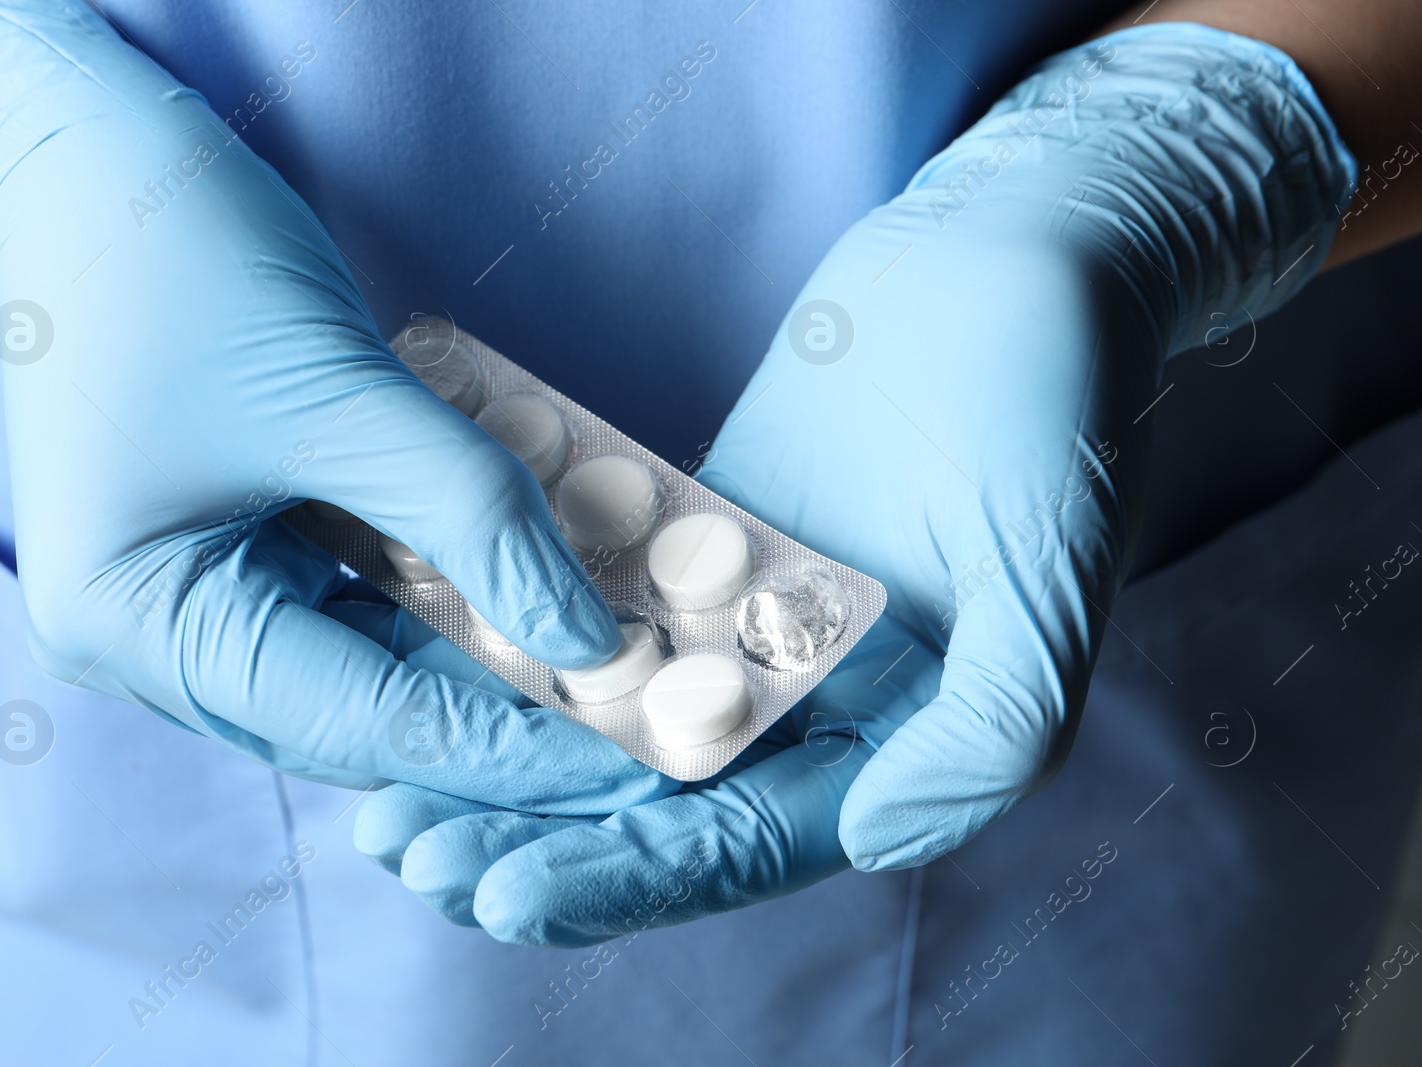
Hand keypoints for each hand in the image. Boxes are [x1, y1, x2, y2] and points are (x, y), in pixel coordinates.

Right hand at [0, 0, 669, 812]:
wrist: (83, 169)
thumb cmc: (181, 261)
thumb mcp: (343, 394)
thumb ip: (475, 521)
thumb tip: (590, 643)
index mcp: (141, 620)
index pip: (363, 725)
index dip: (510, 747)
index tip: (635, 747)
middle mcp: (147, 641)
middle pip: (360, 714)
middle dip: (499, 706)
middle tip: (636, 699)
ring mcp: (178, 602)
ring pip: (361, 666)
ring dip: (475, 651)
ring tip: (597, 641)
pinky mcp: (219, 557)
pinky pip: (346, 604)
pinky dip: (434, 593)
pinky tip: (518, 577)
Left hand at [354, 23, 1354, 941]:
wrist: (1009, 263)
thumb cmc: (1052, 412)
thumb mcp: (1048, 581)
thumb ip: (989, 732)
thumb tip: (876, 839)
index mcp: (889, 740)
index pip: (738, 841)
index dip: (622, 877)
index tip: (502, 891)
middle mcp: (805, 696)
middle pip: (648, 796)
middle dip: (528, 830)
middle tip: (408, 849)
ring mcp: (742, 615)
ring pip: (604, 708)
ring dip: (501, 749)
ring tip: (385, 786)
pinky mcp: (695, 532)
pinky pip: (592, 597)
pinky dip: (515, 629)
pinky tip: (419, 644)